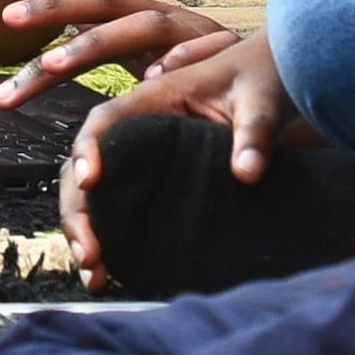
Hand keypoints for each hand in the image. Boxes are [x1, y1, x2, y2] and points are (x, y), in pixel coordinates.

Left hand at [0, 0, 221, 106]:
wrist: (282, 76)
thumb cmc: (205, 71)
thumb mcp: (150, 57)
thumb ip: (106, 50)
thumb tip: (53, 48)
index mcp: (143, 22)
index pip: (90, 7)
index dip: (49, 8)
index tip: (5, 18)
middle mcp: (168, 20)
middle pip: (109, 4)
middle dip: (59, 9)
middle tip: (15, 24)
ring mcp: (200, 35)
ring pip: (148, 26)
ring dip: (99, 42)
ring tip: (55, 62)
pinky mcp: (235, 57)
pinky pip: (208, 53)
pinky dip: (184, 61)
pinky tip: (157, 77)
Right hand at [56, 28, 287, 276]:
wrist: (275, 82)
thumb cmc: (262, 81)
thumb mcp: (261, 101)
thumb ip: (255, 133)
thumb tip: (247, 173)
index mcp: (155, 100)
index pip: (106, 122)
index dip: (89, 149)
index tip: (91, 181)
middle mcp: (138, 129)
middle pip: (85, 166)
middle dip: (79, 210)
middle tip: (91, 252)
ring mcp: (142, 157)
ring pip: (92, 192)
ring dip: (85, 231)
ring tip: (96, 273)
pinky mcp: (154, 179)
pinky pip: (115, 206)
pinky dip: (107, 238)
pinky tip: (110, 272)